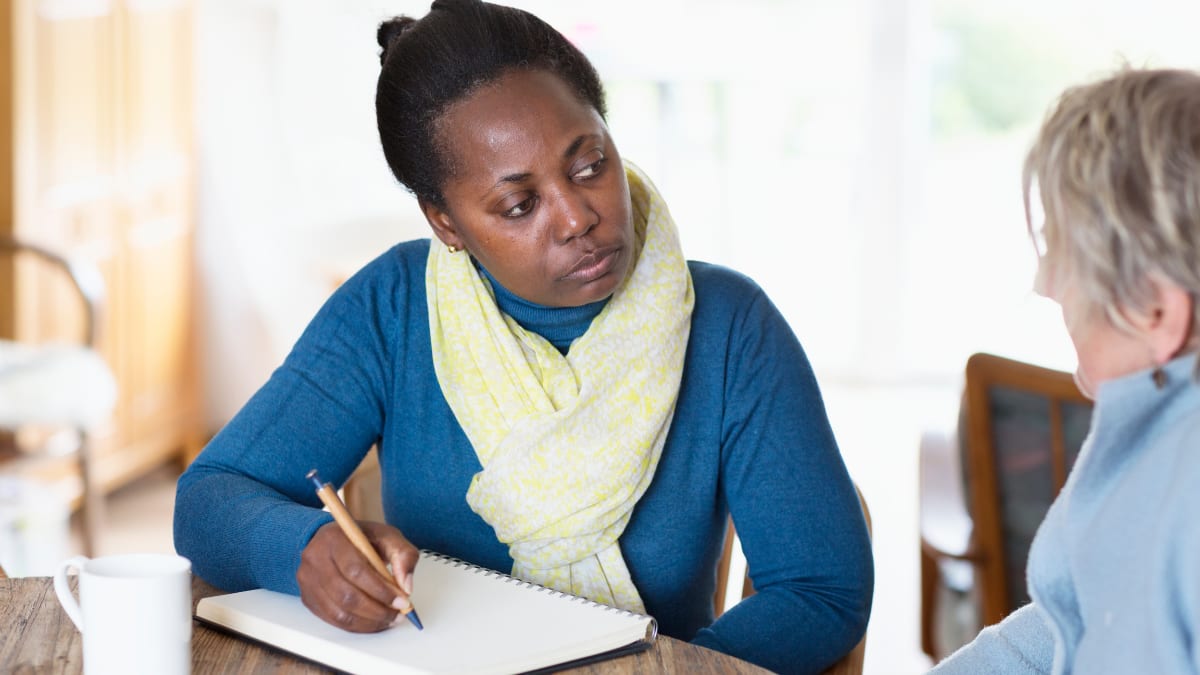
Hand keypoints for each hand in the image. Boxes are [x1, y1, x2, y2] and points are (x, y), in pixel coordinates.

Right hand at [297, 520, 419, 631]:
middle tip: (398, 614)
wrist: (331, 540)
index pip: (356, 570)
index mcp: (334, 538)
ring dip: (368, 621)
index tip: (402, 600)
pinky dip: (356, 625)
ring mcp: (308, 580)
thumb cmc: (361, 538)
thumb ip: (403, 555)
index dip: (381, 590)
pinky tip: (372, 621)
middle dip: (377, 610)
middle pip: (346, 595)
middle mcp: (315, 559)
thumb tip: (406, 586)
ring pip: (339, 612)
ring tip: (388, 619)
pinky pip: (332, 620)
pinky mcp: (308, 598)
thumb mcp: (387, 536)